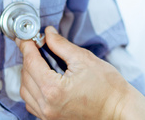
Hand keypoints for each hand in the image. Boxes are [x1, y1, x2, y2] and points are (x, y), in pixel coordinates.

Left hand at [16, 26, 144, 119]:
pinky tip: (42, 79)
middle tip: (35, 45)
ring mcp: (48, 116)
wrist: (119, 111)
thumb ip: (60, 45)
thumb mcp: (84, 59)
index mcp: (54, 89)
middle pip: (25, 76)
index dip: (27, 46)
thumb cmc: (108, 88)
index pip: (31, 62)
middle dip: (28, 58)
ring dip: (28, 74)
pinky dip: (32, 90)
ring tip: (39, 61)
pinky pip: (32, 104)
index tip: (25, 37)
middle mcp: (47, 105)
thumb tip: (48, 33)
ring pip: (25, 91)